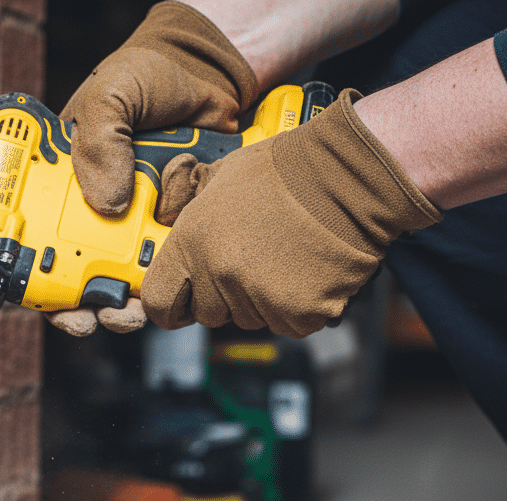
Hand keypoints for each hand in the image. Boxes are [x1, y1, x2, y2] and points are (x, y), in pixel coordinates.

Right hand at [48, 2, 255, 337]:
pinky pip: (172, 262)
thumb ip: (101, 142)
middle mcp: (96, 214)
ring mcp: (137, 226)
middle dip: (83, 310)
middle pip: (79, 279)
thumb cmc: (149, 76)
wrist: (213, 72)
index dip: (36, 282)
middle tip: (92, 317)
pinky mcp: (176, 230)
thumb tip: (109, 206)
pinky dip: (173, 270)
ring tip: (131, 311)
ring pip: (126, 282)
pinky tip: (174, 261)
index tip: (48, 301)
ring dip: (126, 306)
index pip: (39, 244)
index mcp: (64, 188)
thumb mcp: (110, 94)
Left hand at [141, 89, 441, 337]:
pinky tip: (305, 271)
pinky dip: (296, 306)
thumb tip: (167, 226)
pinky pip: (286, 324)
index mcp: (192, 243)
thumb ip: (188, 212)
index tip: (182, 301)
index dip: (170, 304)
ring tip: (283, 257)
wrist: (349, 175)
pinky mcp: (296, 314)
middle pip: (208, 314)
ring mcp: (258, 298)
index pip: (158, 303)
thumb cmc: (287, 170)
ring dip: (262, 299)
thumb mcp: (220, 178)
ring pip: (248, 319)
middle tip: (253, 260)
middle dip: (224, 295)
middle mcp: (220, 275)